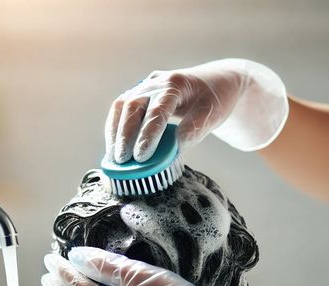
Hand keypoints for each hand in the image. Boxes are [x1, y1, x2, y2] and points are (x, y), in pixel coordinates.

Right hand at [106, 58, 287, 162]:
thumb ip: (194, 129)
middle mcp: (157, 81)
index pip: (158, 110)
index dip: (147, 134)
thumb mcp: (212, 114)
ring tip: (113, 157)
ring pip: (122, 105)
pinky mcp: (139, 93)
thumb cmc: (215, 99)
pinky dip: (115, 128)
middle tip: (123, 160)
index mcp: (176, 83)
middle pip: (133, 105)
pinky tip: (114, 147)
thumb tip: (175, 147)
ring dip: (115, 132)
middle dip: (125, 135)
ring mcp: (145, 85)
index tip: (141, 157)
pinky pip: (121, 109)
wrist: (215, 82)